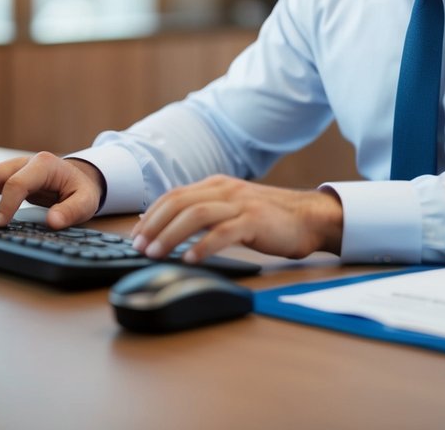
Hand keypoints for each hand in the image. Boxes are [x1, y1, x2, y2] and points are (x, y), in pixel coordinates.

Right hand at [0, 152, 104, 229]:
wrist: (76, 177)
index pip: (17, 182)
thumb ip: (72, 211)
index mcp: (44, 164)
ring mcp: (9, 167)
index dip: (5, 204)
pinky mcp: (2, 176)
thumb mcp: (86, 201)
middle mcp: (22, 162)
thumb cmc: (80, 189)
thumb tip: (53, 222)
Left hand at [130, 175, 342, 262]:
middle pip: (179, 203)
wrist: (309, 218)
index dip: (151, 215)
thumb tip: (170, 228)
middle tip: (138, 247)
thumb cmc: (270, 219)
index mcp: (217, 185)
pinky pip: (223, 233)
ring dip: (170, 236)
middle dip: (153, 226)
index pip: (174, 195)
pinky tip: (191, 260)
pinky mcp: (255, 221)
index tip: (135, 235)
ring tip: (155, 254)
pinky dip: (203, 246)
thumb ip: (206, 212)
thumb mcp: (233, 208)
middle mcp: (225, 190)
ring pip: (195, 215)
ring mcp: (240, 204)